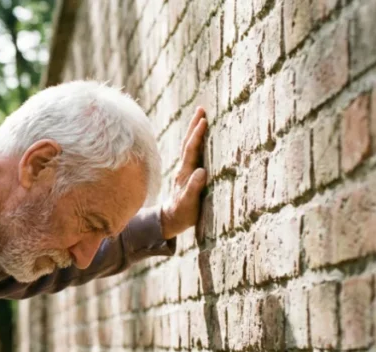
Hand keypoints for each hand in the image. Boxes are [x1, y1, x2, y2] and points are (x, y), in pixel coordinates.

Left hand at [161, 107, 207, 239]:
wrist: (171, 219)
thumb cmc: (183, 213)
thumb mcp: (189, 204)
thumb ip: (194, 189)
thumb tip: (201, 172)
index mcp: (185, 173)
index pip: (191, 150)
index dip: (197, 135)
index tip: (203, 120)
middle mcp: (184, 168)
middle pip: (188, 143)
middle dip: (194, 126)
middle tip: (202, 109)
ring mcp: (185, 170)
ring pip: (189, 146)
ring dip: (194, 130)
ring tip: (201, 116)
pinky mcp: (188, 173)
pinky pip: (192, 152)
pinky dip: (196, 141)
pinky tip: (200, 134)